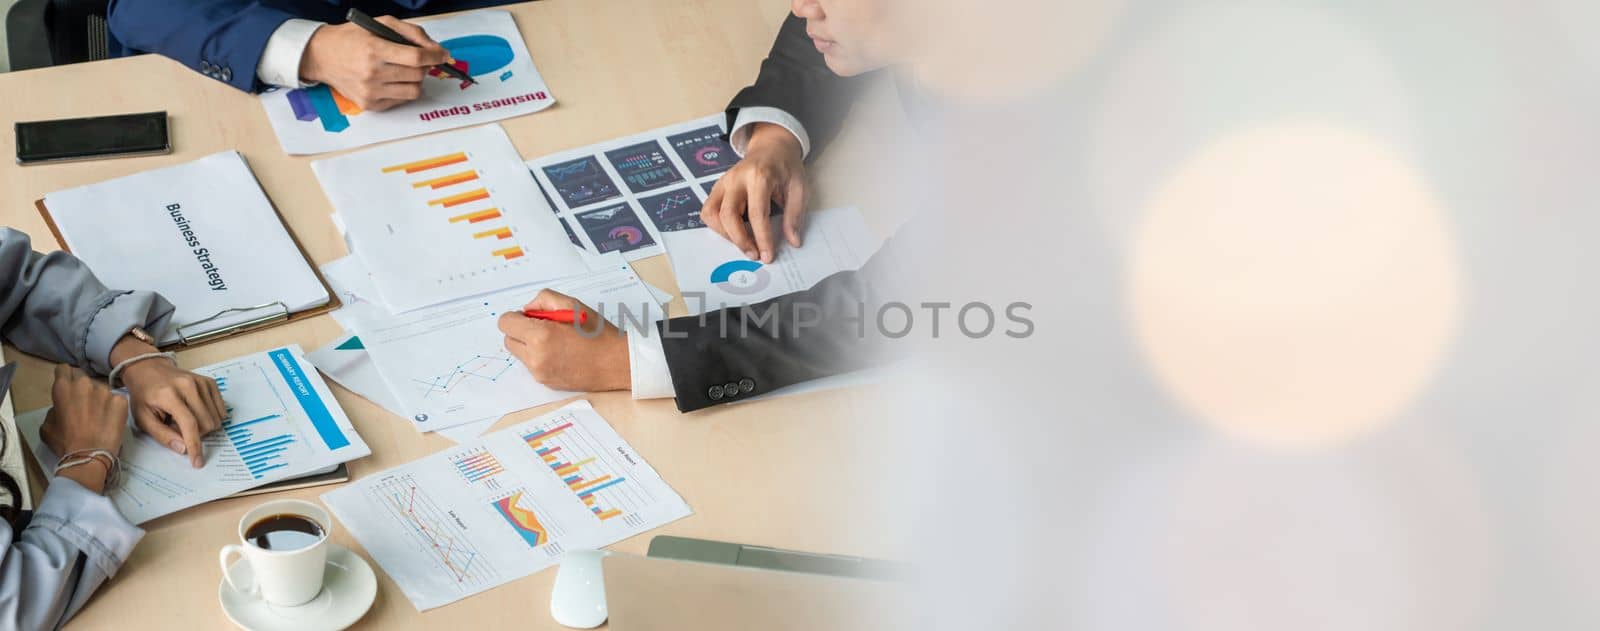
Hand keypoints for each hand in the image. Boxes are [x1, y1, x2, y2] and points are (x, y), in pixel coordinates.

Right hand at [41, 366, 128, 492]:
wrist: (89, 455)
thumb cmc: (64, 442)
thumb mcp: (47, 425)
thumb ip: (54, 408)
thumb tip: (62, 406)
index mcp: (64, 387)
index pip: (63, 369)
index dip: (65, 376)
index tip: (68, 385)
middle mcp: (85, 383)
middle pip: (84, 379)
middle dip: (83, 389)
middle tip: (84, 406)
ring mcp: (105, 391)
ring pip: (102, 389)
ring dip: (100, 398)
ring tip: (99, 416)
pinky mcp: (121, 400)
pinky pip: (116, 400)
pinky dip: (114, 407)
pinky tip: (111, 420)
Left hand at [113, 337, 224, 467]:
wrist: (148, 369)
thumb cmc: (143, 395)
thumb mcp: (142, 418)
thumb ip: (162, 435)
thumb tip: (184, 449)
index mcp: (169, 395)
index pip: (189, 424)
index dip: (195, 445)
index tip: (198, 462)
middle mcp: (189, 385)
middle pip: (206, 423)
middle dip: (196, 434)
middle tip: (178, 428)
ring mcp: (201, 382)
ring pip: (216, 418)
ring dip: (203, 426)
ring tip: (185, 418)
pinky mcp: (210, 382)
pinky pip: (221, 409)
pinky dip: (211, 417)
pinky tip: (196, 412)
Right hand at [298, 16, 449, 110]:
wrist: (322, 56)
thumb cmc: (352, 38)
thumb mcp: (380, 24)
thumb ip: (411, 32)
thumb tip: (435, 48)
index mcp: (374, 50)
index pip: (416, 57)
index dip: (435, 56)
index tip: (443, 55)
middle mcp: (372, 73)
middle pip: (417, 75)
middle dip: (425, 66)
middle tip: (420, 60)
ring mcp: (370, 91)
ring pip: (413, 91)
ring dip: (415, 79)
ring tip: (404, 70)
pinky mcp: (369, 104)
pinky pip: (401, 101)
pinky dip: (403, 90)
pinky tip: (392, 79)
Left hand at [497, 290, 630, 391]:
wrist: (617, 364)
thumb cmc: (599, 334)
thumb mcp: (573, 305)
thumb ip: (544, 299)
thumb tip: (527, 309)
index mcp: (541, 336)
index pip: (506, 323)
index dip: (517, 316)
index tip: (531, 317)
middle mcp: (536, 358)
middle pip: (508, 340)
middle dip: (521, 331)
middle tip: (544, 327)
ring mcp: (540, 373)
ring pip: (519, 354)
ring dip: (529, 345)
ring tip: (556, 341)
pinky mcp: (546, 382)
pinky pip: (531, 366)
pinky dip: (539, 357)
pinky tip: (561, 353)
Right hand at [702, 123, 807, 262]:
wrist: (771, 147)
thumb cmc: (786, 168)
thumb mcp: (799, 187)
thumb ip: (794, 215)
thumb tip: (793, 242)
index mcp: (759, 176)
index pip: (757, 213)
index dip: (762, 238)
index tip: (768, 256)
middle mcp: (736, 178)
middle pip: (728, 215)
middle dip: (740, 240)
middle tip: (755, 255)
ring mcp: (723, 182)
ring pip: (711, 214)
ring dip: (724, 235)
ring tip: (744, 244)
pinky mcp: (717, 187)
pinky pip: (708, 211)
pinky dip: (716, 226)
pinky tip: (733, 232)